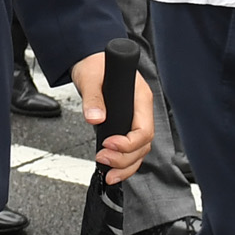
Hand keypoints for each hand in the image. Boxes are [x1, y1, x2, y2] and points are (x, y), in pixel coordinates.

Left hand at [68, 51, 156, 183]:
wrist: (91, 60)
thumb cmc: (95, 65)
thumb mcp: (91, 78)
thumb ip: (93, 98)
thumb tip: (95, 118)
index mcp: (140, 98)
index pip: (144, 129)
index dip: (128, 143)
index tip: (108, 144)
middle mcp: (141, 111)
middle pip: (143, 145)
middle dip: (125, 159)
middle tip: (104, 161)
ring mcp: (135, 119)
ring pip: (140, 151)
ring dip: (125, 166)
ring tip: (109, 173)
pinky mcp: (126, 126)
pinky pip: (132, 150)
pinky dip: (124, 163)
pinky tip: (113, 170)